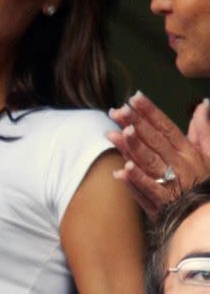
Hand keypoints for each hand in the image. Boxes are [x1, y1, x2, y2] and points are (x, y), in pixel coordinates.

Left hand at [108, 91, 209, 218]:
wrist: (207, 218)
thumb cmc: (206, 183)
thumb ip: (203, 129)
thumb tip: (203, 104)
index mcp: (189, 153)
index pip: (167, 127)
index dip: (151, 112)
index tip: (135, 97)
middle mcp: (180, 166)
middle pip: (154, 141)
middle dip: (136, 124)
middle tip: (118, 110)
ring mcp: (171, 185)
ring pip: (149, 163)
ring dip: (132, 148)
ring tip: (114, 134)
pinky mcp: (163, 205)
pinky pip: (148, 191)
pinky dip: (136, 181)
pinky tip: (121, 171)